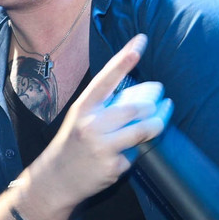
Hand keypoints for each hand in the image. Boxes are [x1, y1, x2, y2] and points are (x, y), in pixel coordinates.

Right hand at [37, 34, 166, 206]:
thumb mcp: (81, 118)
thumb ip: (105, 106)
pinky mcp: (112, 166)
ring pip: (143, 130)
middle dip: (154, 105)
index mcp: (84, 107)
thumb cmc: (73, 143)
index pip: (107, 77)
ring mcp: (102, 146)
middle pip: (135, 107)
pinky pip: (135, 155)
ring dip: (157, 125)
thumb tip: (139, 95)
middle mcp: (91, 124)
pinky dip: (133, 154)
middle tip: (162, 101)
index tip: (140, 41)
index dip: (125, 58)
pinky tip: (123, 155)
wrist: (56, 178)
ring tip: (159, 122)